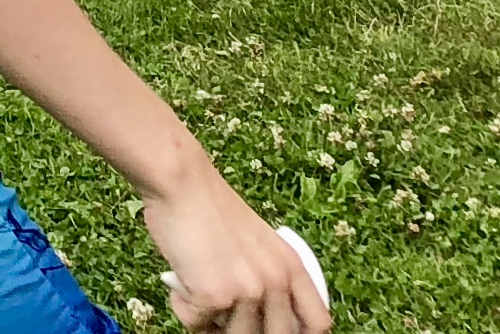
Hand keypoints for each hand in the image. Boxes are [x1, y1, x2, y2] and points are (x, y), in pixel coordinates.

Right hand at [144, 163, 330, 332]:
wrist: (181, 181)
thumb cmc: (209, 208)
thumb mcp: (258, 243)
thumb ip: (269, 278)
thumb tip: (263, 321)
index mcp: (292, 266)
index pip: (318, 324)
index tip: (273, 331)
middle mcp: (277, 281)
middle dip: (245, 331)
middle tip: (222, 315)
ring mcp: (248, 291)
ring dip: (211, 321)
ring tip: (198, 288)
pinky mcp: (216, 296)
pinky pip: (196, 325)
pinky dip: (184, 308)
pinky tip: (182, 278)